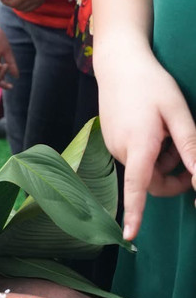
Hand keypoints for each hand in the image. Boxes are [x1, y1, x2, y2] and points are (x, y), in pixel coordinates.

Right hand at [98, 53, 195, 239]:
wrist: (118, 61)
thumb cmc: (150, 83)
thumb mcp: (177, 111)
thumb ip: (191, 145)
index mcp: (139, 144)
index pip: (137, 187)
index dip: (135, 213)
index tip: (129, 236)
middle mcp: (121, 149)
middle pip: (150, 181)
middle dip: (172, 176)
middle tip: (188, 155)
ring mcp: (113, 144)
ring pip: (144, 169)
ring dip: (161, 161)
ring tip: (169, 132)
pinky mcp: (111, 138)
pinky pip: (135, 157)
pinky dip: (149, 151)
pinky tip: (153, 126)